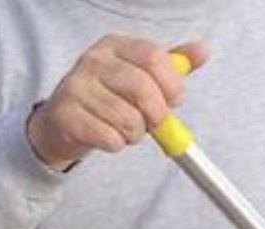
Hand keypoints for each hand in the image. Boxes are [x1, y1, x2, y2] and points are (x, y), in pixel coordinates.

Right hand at [26, 35, 207, 169]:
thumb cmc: (107, 99)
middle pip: (142, 88)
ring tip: (127, 131)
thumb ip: (169, 65)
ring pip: (127, 119)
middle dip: (156, 115)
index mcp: (114, 45)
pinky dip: (117, 145)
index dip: (171, 85)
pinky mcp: (67, 116)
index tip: (174, 101)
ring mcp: (76, 87)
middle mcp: (93, 61)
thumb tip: (202, 51)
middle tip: (152, 124)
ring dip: (135, 134)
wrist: (62, 123)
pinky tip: (109, 138)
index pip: (154, 57)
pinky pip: (109, 138)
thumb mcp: (137, 75)